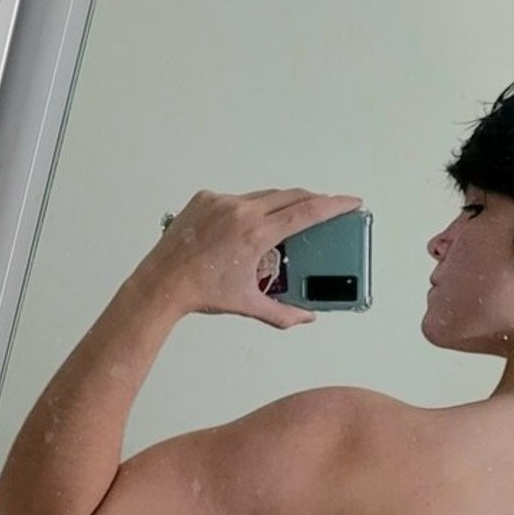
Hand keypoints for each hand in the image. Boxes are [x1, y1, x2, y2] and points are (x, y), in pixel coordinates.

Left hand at [139, 187, 362, 327]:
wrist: (162, 283)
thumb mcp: (248, 304)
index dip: (334, 205)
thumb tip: (306, 318)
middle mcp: (241, 211)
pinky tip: (248, 227)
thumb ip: (283, 313)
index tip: (351, 202)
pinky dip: (249, 210)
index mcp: (256, 234)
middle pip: (290, 197)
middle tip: (328, 210)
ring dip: (280, 205)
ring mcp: (221, 202)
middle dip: (313, 202)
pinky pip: (237, 199)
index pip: (306, 212)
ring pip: (263, 196)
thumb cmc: (202, 292)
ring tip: (289, 220)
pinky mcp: (205, 198)